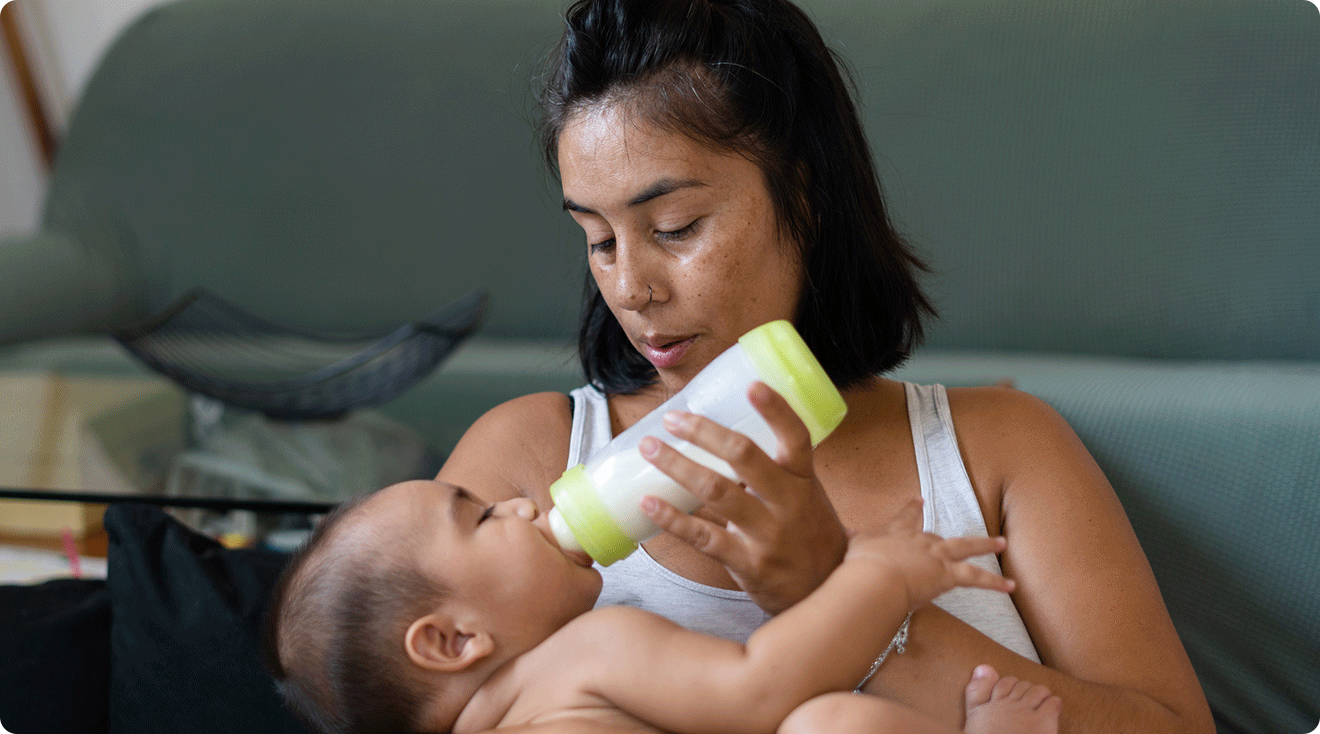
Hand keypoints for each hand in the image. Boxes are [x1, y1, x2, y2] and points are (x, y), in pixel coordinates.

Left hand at [638, 381, 848, 613]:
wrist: (825, 592)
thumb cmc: (807, 533)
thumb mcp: (806, 495)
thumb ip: (772, 469)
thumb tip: (720, 432)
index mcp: (804, 479)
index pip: (796, 437)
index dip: (777, 411)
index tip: (753, 386)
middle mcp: (789, 503)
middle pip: (745, 457)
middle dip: (704, 433)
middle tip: (672, 418)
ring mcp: (768, 535)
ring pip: (717, 492)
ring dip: (678, 466)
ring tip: (649, 448)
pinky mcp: (749, 564)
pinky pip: (703, 538)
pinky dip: (672, 519)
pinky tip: (648, 504)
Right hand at [846, 499, 1012, 610]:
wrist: (874, 578)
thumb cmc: (861, 566)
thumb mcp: (854, 548)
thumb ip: (855, 540)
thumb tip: (846, 532)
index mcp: (896, 533)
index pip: (906, 518)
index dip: (911, 510)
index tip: (917, 501)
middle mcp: (920, 540)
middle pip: (940, 535)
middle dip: (949, 535)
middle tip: (966, 531)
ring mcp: (937, 556)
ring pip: (966, 547)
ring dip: (985, 545)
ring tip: (1001, 543)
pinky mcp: (948, 574)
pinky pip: (977, 578)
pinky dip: (995, 582)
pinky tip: (1010, 585)